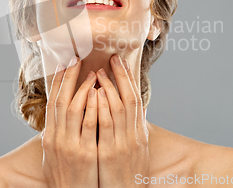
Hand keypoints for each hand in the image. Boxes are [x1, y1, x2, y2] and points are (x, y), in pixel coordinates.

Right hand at [41, 56, 98, 187]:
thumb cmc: (65, 178)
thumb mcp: (54, 155)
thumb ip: (59, 134)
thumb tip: (62, 116)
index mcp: (49, 138)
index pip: (52, 103)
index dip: (58, 82)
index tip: (64, 65)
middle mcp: (56, 139)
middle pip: (61, 100)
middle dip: (68, 78)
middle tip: (76, 59)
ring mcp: (70, 146)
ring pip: (74, 109)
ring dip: (83, 88)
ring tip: (93, 73)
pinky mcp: (85, 154)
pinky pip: (89, 125)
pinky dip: (93, 107)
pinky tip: (100, 94)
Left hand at [96, 55, 149, 187]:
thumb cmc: (128, 174)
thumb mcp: (135, 150)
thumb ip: (132, 129)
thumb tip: (131, 110)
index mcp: (139, 133)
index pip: (135, 99)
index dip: (128, 79)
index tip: (120, 62)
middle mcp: (133, 136)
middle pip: (129, 99)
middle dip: (120, 77)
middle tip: (112, 58)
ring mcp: (122, 145)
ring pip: (117, 109)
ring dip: (108, 88)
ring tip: (100, 71)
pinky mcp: (109, 154)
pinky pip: (104, 126)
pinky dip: (100, 108)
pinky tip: (94, 94)